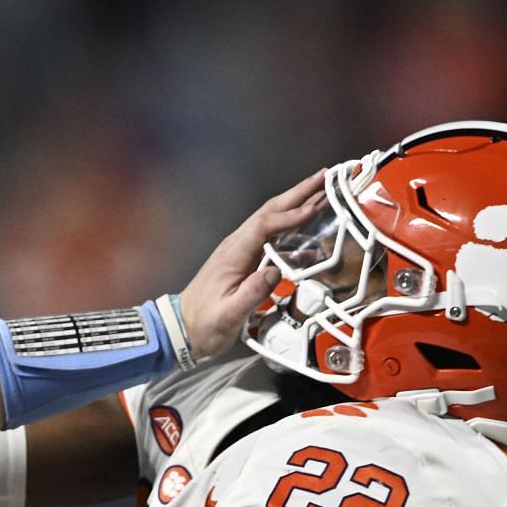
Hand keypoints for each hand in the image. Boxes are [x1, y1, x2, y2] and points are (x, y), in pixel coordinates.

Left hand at [176, 171, 325, 359]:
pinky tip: (307, 227)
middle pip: (269, 212)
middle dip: (297, 194)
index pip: (264, 226)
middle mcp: (236, 246)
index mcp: (232, 255)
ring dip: (296, 204)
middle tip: (324, 178)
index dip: (290, 216)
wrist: (183, 328)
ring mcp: (240, 250)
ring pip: (271, 220)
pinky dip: (291, 224)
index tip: (314, 208)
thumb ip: (251, 294)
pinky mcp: (244, 259)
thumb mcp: (227, 315)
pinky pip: (271, 235)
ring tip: (321, 192)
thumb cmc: (203, 323)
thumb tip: (275, 272)